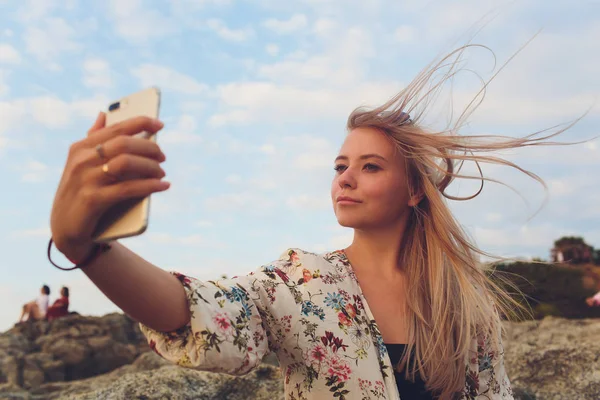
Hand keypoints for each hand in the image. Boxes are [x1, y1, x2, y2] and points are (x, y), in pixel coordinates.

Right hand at [50, 113, 168, 261]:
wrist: (64, 229)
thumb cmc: (80, 192)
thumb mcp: (81, 165)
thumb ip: (93, 140)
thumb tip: (104, 114)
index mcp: (80, 148)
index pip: (115, 128)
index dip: (140, 123)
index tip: (159, 123)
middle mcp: (81, 160)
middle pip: (124, 143)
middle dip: (149, 147)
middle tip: (162, 156)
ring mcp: (86, 180)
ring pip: (127, 163)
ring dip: (151, 166)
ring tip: (162, 172)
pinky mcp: (93, 200)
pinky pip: (128, 188)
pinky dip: (150, 185)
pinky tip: (163, 185)